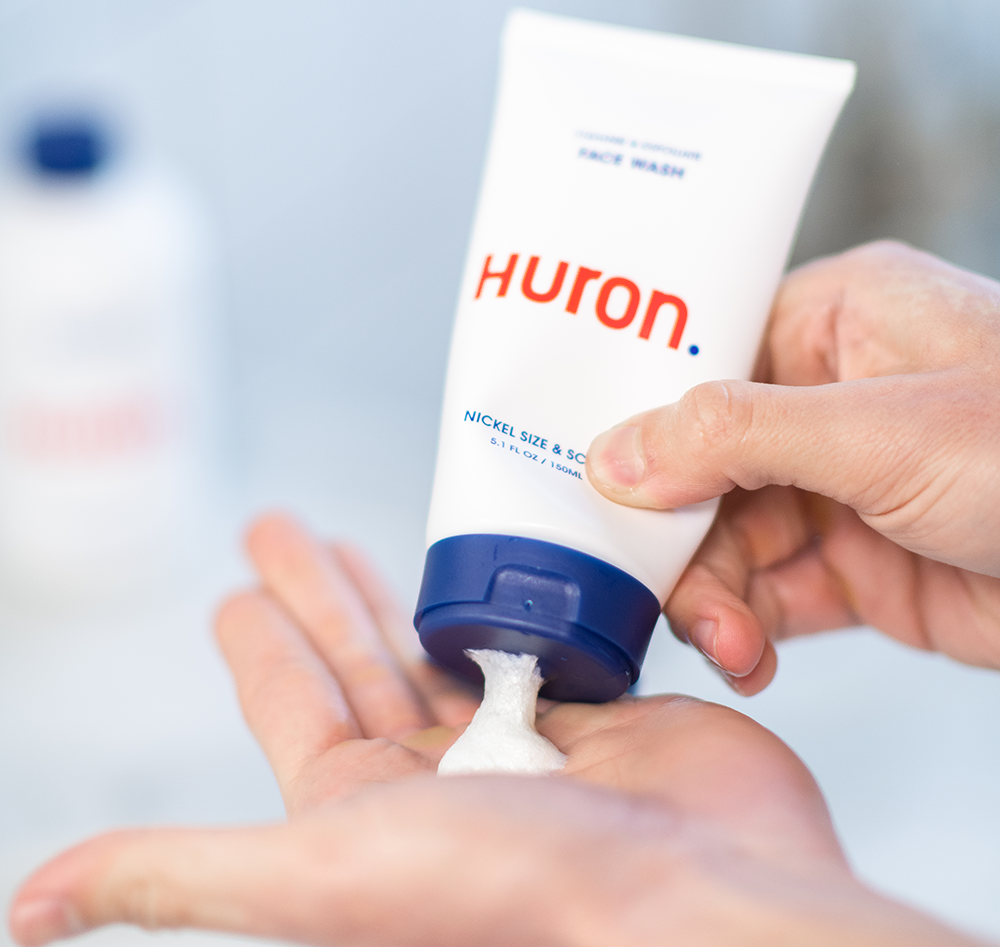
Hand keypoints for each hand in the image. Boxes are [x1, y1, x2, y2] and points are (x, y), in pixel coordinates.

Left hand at [9, 514, 975, 946]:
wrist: (699, 903)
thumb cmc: (514, 898)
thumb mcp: (319, 877)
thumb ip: (183, 874)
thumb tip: (30, 907)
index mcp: (363, 818)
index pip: (291, 705)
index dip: (257, 643)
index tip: (235, 584)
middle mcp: (438, 783)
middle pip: (358, 660)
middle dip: (320, 591)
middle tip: (281, 524)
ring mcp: (523, 743)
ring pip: (444, 644)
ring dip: (404, 587)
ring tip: (369, 537)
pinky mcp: (598, 710)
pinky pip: (538, 639)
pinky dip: (510, 597)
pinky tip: (494, 559)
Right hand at [586, 241, 999, 693]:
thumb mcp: (880, 432)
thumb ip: (735, 439)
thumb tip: (613, 456)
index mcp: (831, 323)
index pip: (697, 363)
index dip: (640, 421)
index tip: (590, 479)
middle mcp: (824, 400)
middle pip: (698, 465)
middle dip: (679, 535)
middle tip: (666, 590)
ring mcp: (838, 486)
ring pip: (724, 538)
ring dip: (709, 595)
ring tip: (727, 642)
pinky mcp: (856, 565)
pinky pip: (767, 594)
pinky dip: (746, 628)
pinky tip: (749, 655)